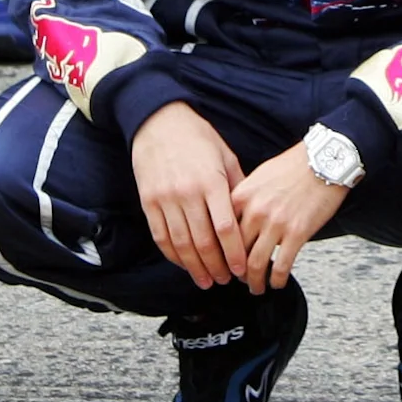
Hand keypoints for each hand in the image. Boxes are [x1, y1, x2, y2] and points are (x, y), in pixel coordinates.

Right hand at [131, 100, 249, 290]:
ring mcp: (165, 199)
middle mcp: (187, 193)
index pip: (225, 228)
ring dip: (195, 267)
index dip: (234, 254)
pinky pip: (161, 236)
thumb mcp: (225, 156)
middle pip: (203, 242)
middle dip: (216, 266)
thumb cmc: (198, 138)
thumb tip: (252, 215)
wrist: (159, 121)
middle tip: (226, 280)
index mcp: (211, 182)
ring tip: (207, 280)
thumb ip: (238, 187)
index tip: (242, 270)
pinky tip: (184, 264)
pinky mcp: (148, 202)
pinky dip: (173, 255)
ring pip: (181, 244)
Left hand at [229, 141, 351, 292]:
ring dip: (254, 281)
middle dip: (234, 271)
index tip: (220, 261)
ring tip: (256, 287)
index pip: (220, 231)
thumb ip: (244, 198)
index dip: (218, 251)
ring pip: (255, 264)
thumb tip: (235, 219)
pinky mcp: (297, 233)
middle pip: (235, 251)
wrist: (324, 161)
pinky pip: (281, 265)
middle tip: (236, 279)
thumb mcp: (259, 176)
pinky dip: (276, 280)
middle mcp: (255, 211)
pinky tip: (277, 283)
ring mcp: (276, 223)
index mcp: (242, 196)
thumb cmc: (294, 166)